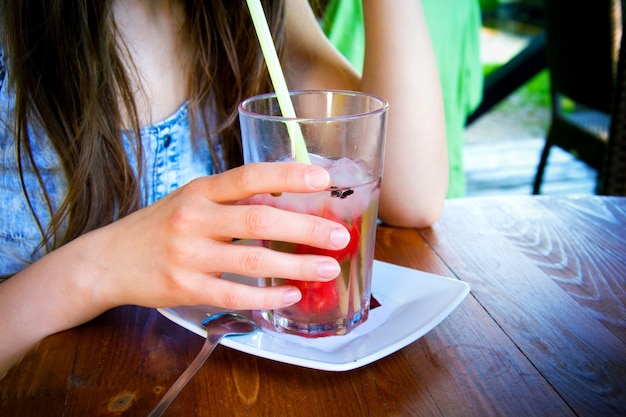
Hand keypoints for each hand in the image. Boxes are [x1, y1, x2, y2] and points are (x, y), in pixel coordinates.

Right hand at [78, 162, 350, 312]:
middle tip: (339, 236)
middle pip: (258, 221)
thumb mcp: (190, 201)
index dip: (287, 175)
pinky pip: (234, 294)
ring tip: (327, 268)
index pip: (249, 176)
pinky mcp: (184, 288)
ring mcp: (188, 256)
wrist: (107, 261)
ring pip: (252, 262)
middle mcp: (194, 219)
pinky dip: (267, 297)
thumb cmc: (159, 227)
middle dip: (305, 228)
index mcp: (199, 191)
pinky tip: (290, 295)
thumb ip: (231, 200)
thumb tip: (286, 197)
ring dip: (295, 267)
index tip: (322, 179)